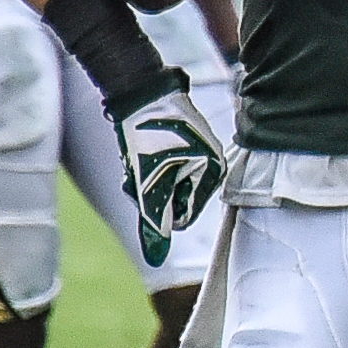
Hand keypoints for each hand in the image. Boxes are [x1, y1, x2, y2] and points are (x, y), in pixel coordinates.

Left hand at [110, 77, 225, 264]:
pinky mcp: (185, 139)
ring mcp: (200, 149)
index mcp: (213, 173)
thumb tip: (155, 256)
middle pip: (175, 199)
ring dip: (147, 180)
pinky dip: (149, 166)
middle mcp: (212, 162)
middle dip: (151, 194)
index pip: (184, 215)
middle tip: (134, 176)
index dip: (157, 210)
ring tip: (134, 162)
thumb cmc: (148, 136)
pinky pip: (168, 166)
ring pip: (168, 183)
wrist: (141, 90)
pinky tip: (137, 152)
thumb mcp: (149, 182)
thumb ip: (154, 219)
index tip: (142, 191)